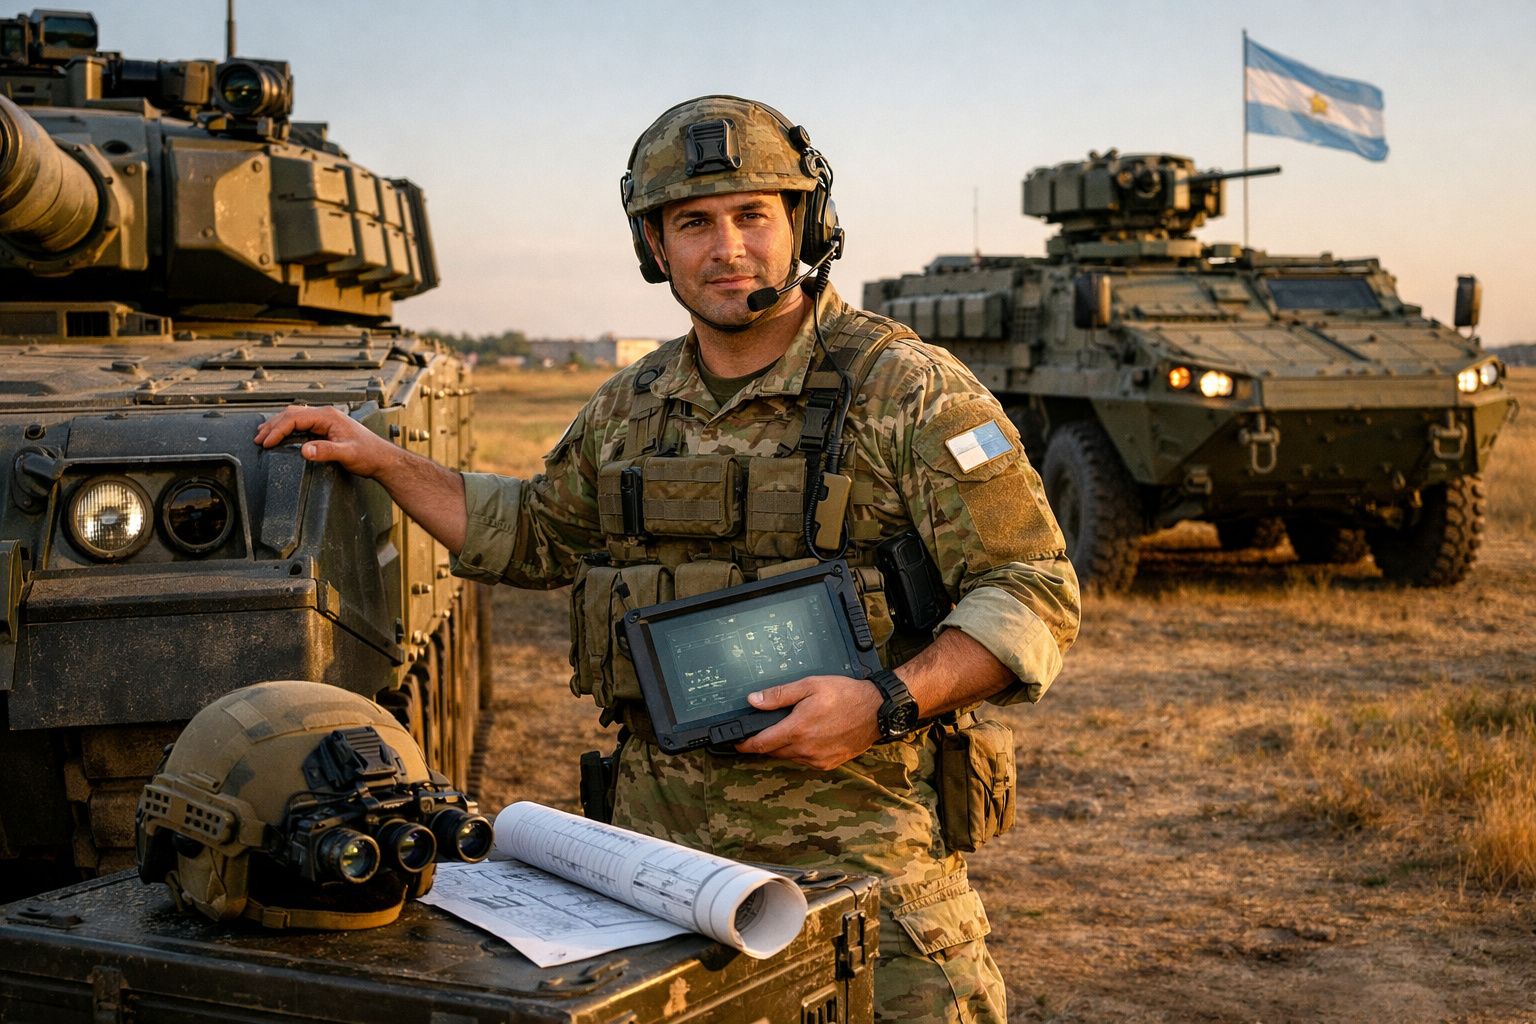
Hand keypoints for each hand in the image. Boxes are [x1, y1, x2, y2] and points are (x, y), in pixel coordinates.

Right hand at [253, 405, 398, 478]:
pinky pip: (301, 424)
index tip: (266, 442)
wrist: (382, 458)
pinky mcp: (326, 428)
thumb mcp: (347, 454)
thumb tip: (304, 450)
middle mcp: (326, 415)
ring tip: (262, 435)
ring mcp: (326, 420)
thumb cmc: (369, 454)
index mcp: (328, 416)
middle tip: (257, 439)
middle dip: (272, 426)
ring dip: (278, 425)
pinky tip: (281, 435)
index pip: (295, 418)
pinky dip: (287, 428)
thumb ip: (326, 451)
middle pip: (291, 414)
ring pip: (295, 417)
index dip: (277, 429)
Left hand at [733, 675, 882, 769]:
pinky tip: (809, 737)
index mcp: (797, 729)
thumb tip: (753, 700)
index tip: (736, 742)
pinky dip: (800, 751)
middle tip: (767, 728)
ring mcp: (817, 759)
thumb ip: (778, 695)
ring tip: (792, 729)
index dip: (744, 744)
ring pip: (789, 757)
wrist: (877, 711)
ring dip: (784, 747)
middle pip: (773, 751)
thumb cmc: (845, 695)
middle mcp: (805, 749)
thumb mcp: (809, 686)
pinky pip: (805, 760)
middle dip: (765, 742)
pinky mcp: (828, 764)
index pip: (761, 743)